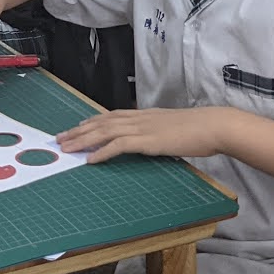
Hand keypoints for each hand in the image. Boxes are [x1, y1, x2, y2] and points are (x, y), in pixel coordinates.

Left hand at [58, 107, 239, 163]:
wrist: (213, 125)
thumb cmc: (199, 130)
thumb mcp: (173, 128)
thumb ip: (159, 131)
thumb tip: (152, 139)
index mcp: (145, 115)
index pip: (111, 115)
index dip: (92, 121)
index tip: (77, 127)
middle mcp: (140, 118)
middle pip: (101, 122)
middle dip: (79, 131)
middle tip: (60, 138)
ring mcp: (143, 128)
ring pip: (104, 132)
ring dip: (83, 140)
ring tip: (66, 148)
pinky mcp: (148, 141)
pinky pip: (118, 146)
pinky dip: (101, 152)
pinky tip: (90, 159)